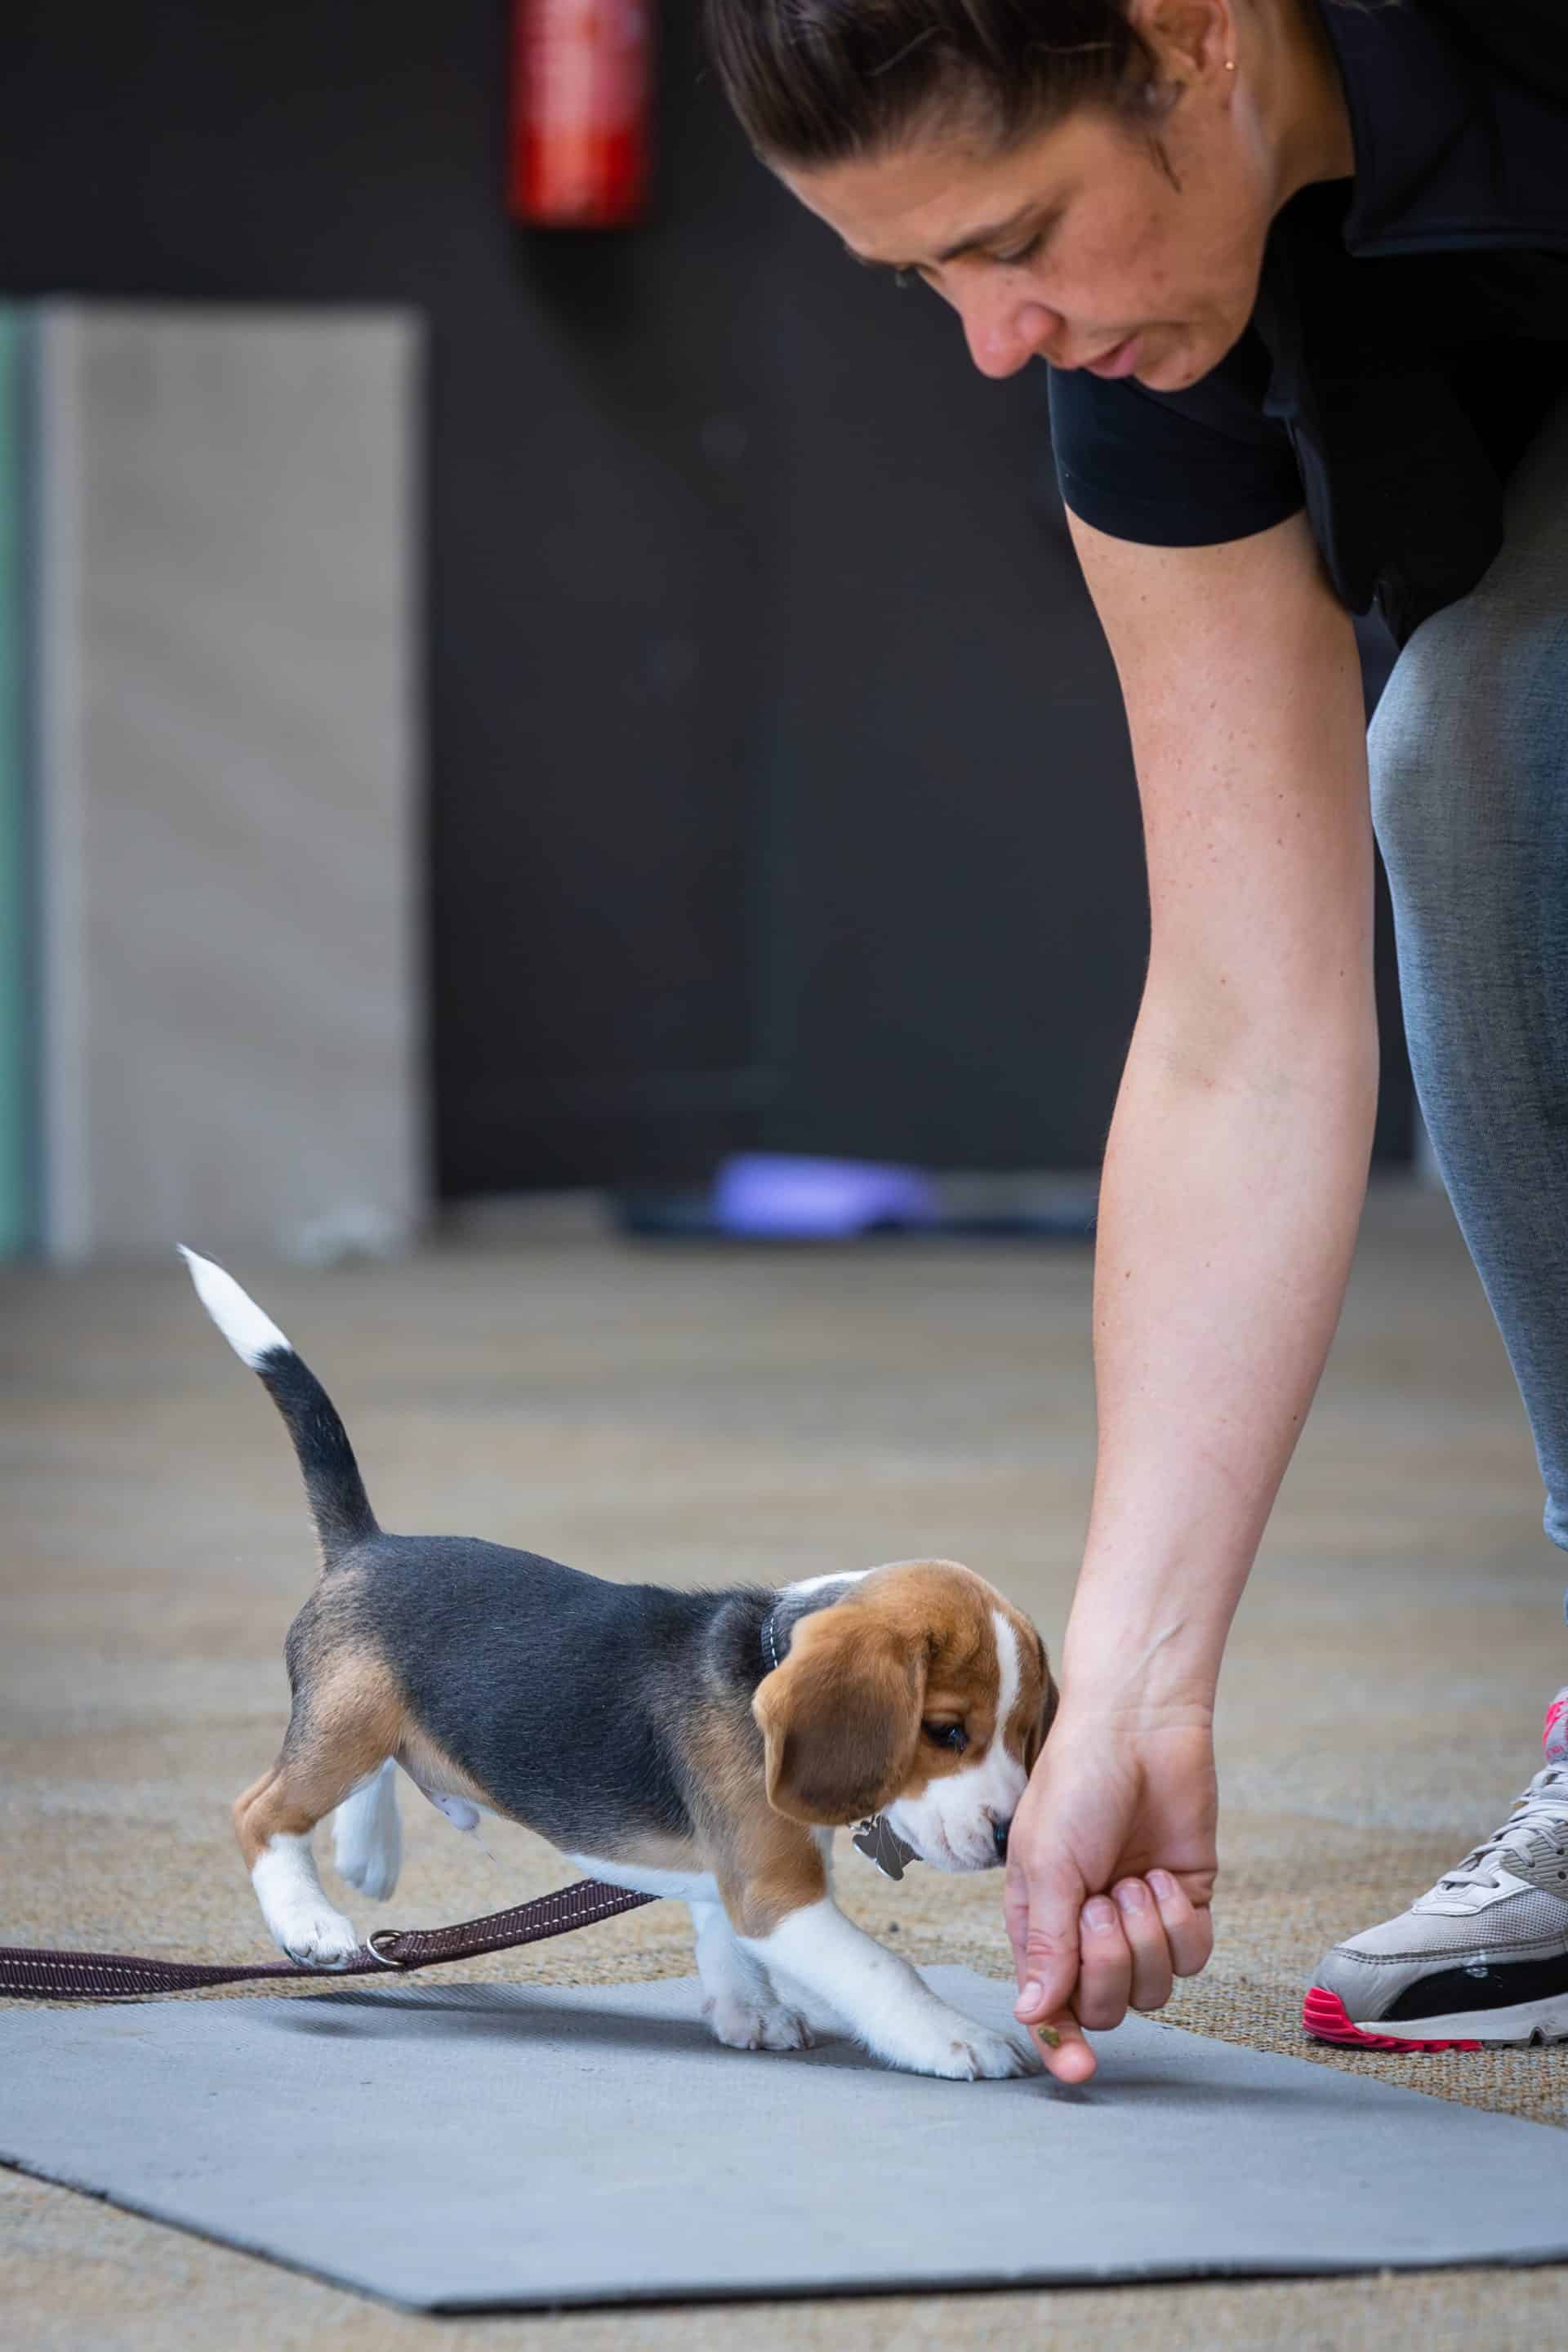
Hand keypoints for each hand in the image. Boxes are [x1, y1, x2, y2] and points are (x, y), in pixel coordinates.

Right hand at [1004, 1704, 1217, 2082]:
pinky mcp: (1185, 1905)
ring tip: (1134, 1880)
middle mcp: (1088, 1933)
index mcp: (1041, 1926)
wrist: (1140, 1728)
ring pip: (1155, 1988)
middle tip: (1102, 1903)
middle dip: (1109, 1962)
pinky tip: (1163, 1876)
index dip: (1062, 2046)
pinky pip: (1194, 1956)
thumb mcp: (1046, 1863)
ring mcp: (1139, 1922)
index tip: (1080, 2070)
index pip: (1049, 2009)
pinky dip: (1181, 1921)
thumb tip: (1030, 2014)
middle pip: (1105, 2005)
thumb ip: (1045, 1944)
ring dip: (1147, 1936)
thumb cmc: (1077, 1784)